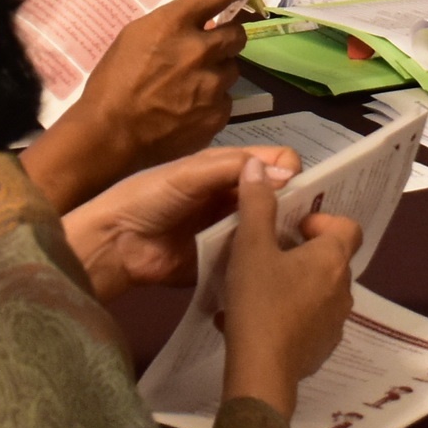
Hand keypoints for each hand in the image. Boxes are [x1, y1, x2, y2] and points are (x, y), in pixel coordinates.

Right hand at [21, 0, 250, 205]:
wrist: (110, 135)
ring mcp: (212, 85)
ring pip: (232, 69)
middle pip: (237, 33)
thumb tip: (199, 22)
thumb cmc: (112, 83)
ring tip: (190, 86)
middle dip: (227, 37)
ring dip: (217, 72)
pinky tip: (188, 109)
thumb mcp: (133, 37)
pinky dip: (211, 102)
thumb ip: (170, 25)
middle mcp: (201, 50)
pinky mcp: (217, 115)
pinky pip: (225, 100)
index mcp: (175, 24)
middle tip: (210, 47)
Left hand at [61, 144, 295, 300]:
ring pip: (270, 227)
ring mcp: (232, 230)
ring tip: (301, 246)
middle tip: (309, 222)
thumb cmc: (150, 197)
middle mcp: (234, 196)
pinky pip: (254, 257)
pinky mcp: (227, 260)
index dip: (290, 170)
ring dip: (283, 233)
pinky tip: (282, 266)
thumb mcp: (190, 173)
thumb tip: (287, 173)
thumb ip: (233, 168)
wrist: (117, 243)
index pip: (273, 161)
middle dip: (295, 203)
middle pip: (277, 195)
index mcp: (227, 168)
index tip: (298, 190)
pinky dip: (266, 258)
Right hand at [219, 167, 358, 413]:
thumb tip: (257, 166)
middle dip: (300, 254)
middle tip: (266, 255)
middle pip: (329, 260)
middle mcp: (342, 290)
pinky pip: (307, 322)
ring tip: (255, 289)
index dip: (322, 221)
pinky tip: (252, 322)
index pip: (347, 227)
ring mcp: (334, 323)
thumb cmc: (260, 302)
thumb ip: (256, 205)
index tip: (293, 227)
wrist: (262, 373)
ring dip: (292, 285)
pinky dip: (287, 316)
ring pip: (316, 292)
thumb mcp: (250, 247)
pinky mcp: (320, 349)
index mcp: (332, 260)